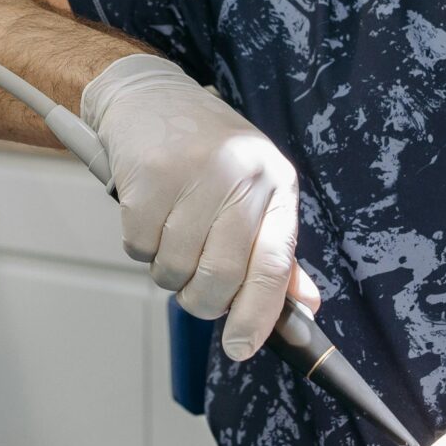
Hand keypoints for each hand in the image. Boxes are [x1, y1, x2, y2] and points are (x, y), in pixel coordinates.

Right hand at [80, 54, 318, 358]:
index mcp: (275, 184)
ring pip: (174, 269)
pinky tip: (148, 215)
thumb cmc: (208, 151)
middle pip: (220, 277)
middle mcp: (240, 177)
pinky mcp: (148, 177)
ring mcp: (193, 175)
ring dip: (167, 270)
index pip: (274, 265)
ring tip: (170, 235)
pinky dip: (140, 247)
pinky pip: (140, 248)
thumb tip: (305, 306)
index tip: (240, 349)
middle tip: (192, 290)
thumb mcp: (255, 190)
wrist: (151, 96)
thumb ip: (277, 249)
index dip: (258, 316)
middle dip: (202, 300)